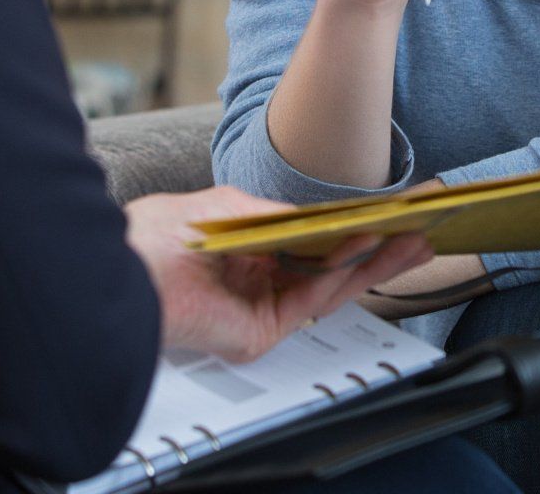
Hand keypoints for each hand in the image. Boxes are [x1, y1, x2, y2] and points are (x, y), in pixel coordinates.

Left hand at [125, 186, 432, 361]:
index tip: (385, 213)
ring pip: (333, 286)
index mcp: (247, 256)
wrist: (122, 271)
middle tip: (418, 231)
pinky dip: (342, 271)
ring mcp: (262, 310)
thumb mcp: (228, 208)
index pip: (311, 247)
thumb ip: (277, 214)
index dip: (350, 231)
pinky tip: (366, 245)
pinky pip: (312, 297)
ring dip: (376, 263)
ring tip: (414, 239)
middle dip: (378, 250)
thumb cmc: (152, 239)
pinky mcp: (261, 331)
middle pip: (332, 269)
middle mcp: (258, 285)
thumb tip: (317, 215)